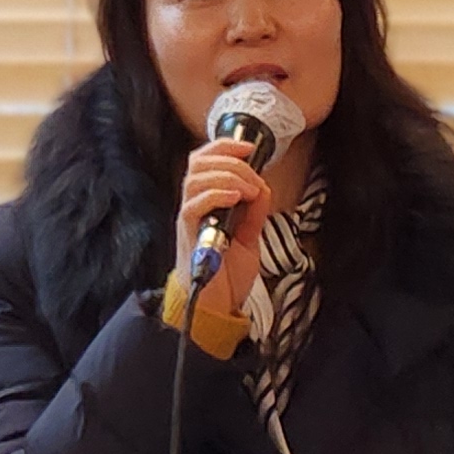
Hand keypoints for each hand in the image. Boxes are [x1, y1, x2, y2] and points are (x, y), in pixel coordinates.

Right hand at [175, 138, 278, 323]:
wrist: (216, 306)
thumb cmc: (226, 273)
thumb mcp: (249, 236)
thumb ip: (254, 212)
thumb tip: (263, 187)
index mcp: (206, 202)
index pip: (204, 160)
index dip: (224, 146)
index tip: (250, 147)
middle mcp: (193, 206)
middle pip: (198, 163)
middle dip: (230, 160)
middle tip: (254, 176)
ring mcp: (190, 220)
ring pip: (195, 179)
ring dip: (227, 176)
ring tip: (248, 190)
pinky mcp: (189, 236)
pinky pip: (193, 205)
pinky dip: (216, 195)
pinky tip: (236, 198)